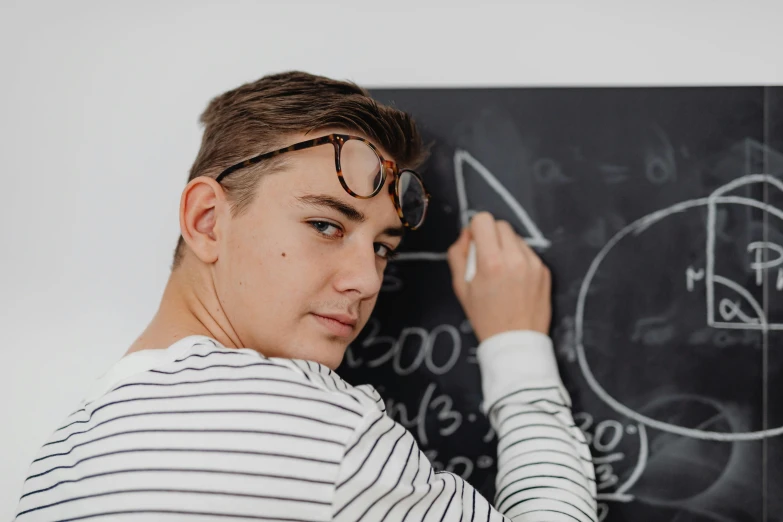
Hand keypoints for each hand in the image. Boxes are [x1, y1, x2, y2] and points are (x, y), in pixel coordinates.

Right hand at [447, 212, 551, 341]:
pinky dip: (519, 258)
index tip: (474, 243)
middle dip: (490, 235)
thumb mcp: (461, 287)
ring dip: (506, 246)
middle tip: (486, 257)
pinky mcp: (544, 270)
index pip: (483, 220)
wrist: (516, 341)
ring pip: (515, 237)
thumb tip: (466, 235)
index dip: (475, 229)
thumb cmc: (485, 317)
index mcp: (491, 262)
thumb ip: (458, 255)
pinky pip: (528, 252)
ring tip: (501, 270)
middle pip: (500, 224)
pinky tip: (514, 279)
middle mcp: (514, 258)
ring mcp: (533, 264)